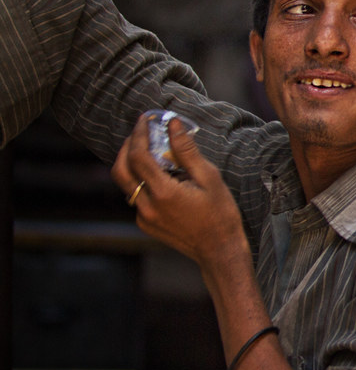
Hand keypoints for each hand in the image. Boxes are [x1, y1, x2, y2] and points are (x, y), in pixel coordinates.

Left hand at [111, 113, 246, 269]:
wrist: (219, 250)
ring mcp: (144, 217)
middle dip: (127, 147)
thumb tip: (172, 124)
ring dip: (133, 165)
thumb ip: (187, 150)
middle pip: (120, 169)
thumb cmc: (221, 213)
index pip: (139, 156)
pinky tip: (164, 180)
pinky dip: (144, 183)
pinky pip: (137, 198)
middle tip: (140, 133)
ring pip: (127, 184)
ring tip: (152, 153)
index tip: (145, 119)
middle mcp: (148, 206)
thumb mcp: (209, 178)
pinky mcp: (145, 224)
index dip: (139, 134)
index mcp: (164, 193)